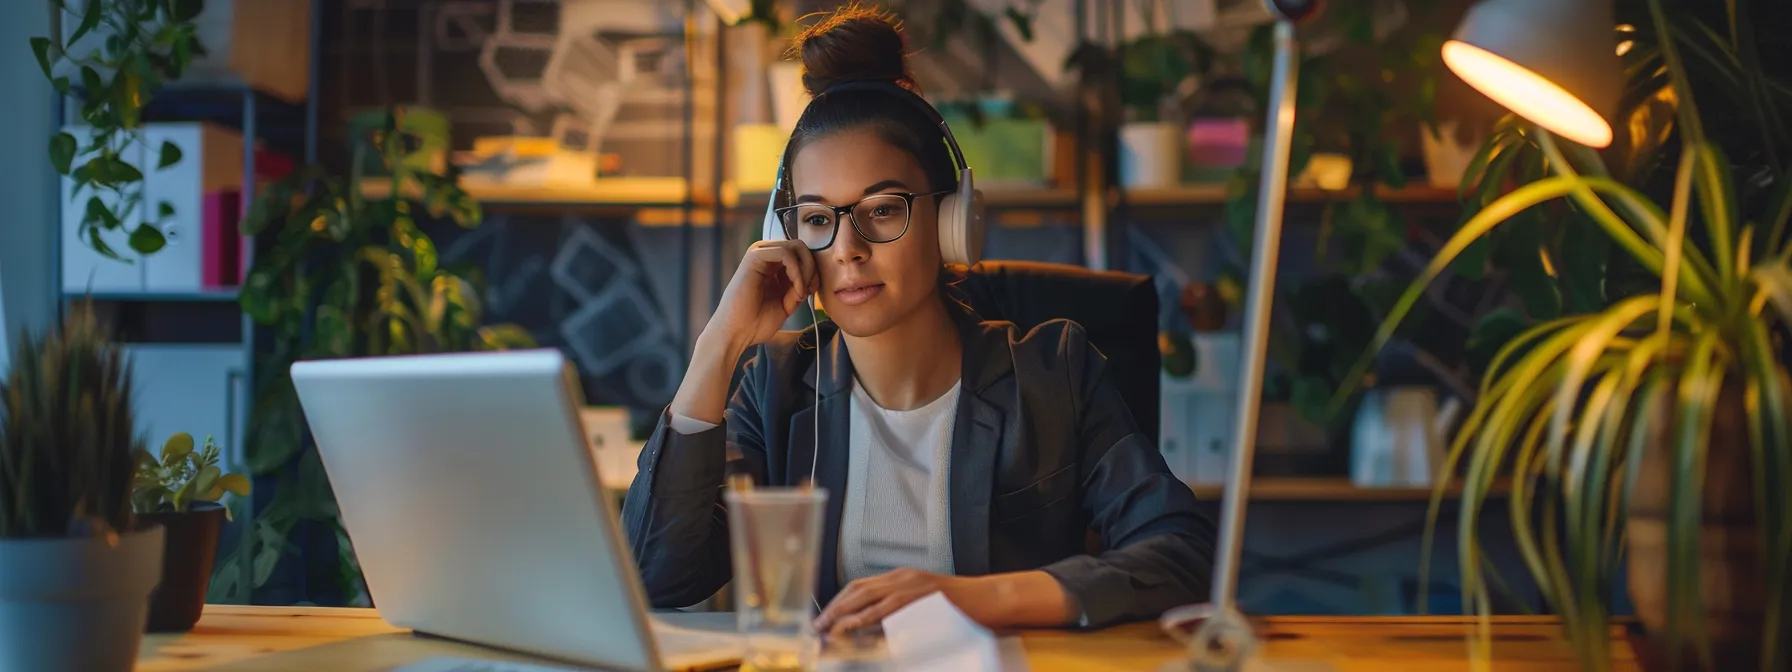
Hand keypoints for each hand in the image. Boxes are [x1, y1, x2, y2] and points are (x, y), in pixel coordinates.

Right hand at [702, 239, 817, 354]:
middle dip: (812, 268)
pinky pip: (785, 253)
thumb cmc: (757, 322)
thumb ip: (799, 287)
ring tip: (800, 293)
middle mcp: (766, 257)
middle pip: (801, 247)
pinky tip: (796, 289)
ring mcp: (759, 254)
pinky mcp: (754, 257)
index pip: (801, 255)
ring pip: (796, 247)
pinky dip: (797, 271)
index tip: (812, 292)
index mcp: (772, 267)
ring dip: (806, 270)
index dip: (813, 271)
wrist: (737, 333)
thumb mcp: (787, 304)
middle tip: (809, 290)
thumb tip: (814, 274)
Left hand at [814, 568, 997, 636]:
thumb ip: (899, 611)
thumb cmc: (959, 607)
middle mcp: (902, 576)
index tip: (825, 617)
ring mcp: (911, 583)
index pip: (860, 586)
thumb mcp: (923, 604)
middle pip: (858, 588)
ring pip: (868, 594)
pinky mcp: (921, 593)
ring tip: (829, 627)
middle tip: (819, 625)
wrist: (988, 598)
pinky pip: (888, 604)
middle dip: (835, 606)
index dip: (839, 601)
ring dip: (844, 611)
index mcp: (901, 577)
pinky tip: (854, 624)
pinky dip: (868, 615)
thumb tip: (875, 627)